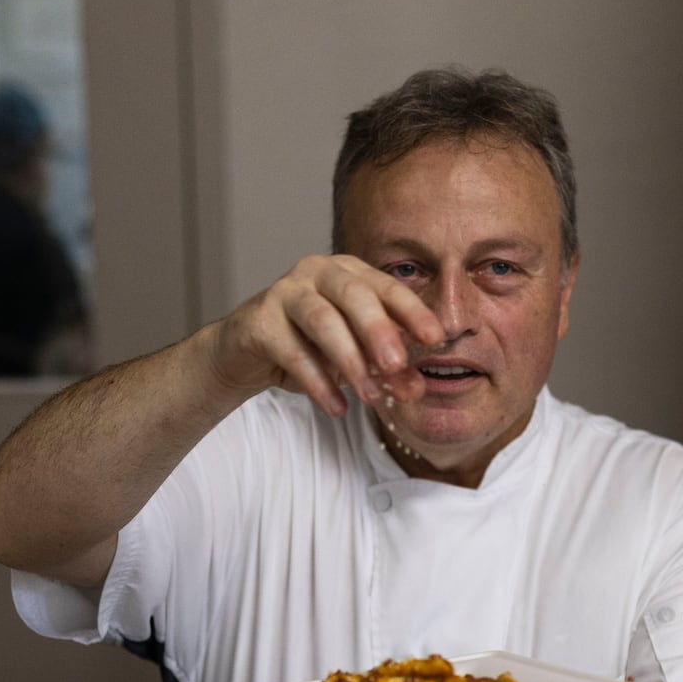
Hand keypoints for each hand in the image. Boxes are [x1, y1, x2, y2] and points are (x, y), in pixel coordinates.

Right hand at [207, 255, 449, 417]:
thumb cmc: (308, 346)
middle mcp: (318, 273)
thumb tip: (416, 388)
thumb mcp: (354, 356)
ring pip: (322, 320)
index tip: (436, 338)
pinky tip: (335, 408)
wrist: (246, 353)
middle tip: (398, 366)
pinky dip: (317, 383)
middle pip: (354, 296)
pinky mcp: (259, 320)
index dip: (412, 312)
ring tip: (370, 397)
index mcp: (349, 272)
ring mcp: (285, 292)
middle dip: (379, 331)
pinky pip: (292, 351)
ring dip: (349, 361)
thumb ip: (384, 367)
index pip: (387, 287)